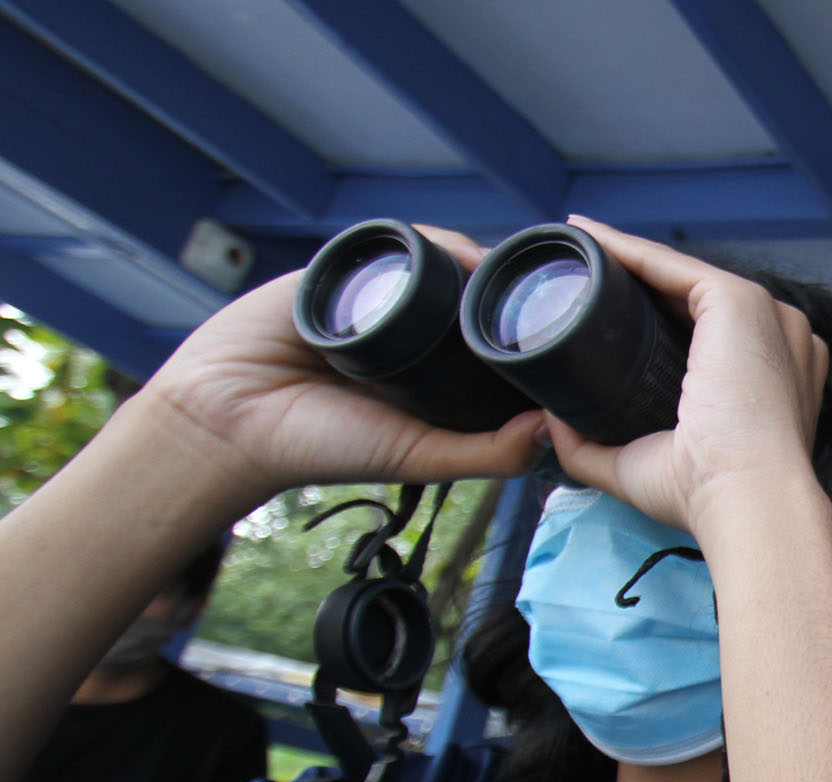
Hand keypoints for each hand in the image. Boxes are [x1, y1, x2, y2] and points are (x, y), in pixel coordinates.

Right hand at [138, 226, 542, 507]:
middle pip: (467, 295)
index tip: (571, 329)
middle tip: (549, 290)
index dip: (524, 331)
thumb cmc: (322, 446)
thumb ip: (482, 453)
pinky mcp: (339, 273)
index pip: (487, 339)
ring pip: (436, 267)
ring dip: (472, 262)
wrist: (230, 420)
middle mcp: (407, 331)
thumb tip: (551, 434)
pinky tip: (457, 251)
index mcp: (430, 371)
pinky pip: (390, 248)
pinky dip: (424, 245)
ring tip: (510, 271)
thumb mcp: (417, 455)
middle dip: (503, 289)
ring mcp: (375, 299)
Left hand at [541, 216, 827, 535]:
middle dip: (633, 284)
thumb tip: (551, 424)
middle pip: (690, 299)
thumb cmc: (709, 495)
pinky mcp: (740, 302)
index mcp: (771, 375)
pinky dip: (626, 250)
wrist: (750, 501)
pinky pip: (672, 265)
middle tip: (574, 279)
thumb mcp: (641, 467)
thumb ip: (594, 447)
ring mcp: (765, 315)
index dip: (649, 318)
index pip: (702, 333)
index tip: (599, 311)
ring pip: (678, 276)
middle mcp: (777, 338)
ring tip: (572, 249)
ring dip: (623, 258)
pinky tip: (586, 239)